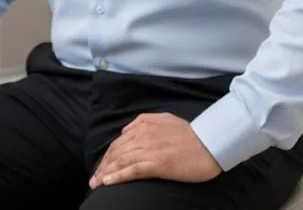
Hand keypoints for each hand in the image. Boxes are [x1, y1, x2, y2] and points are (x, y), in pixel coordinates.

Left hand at [88, 113, 222, 188]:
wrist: (209, 143)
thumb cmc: (190, 134)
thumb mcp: (165, 118)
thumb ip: (144, 121)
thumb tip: (126, 130)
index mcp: (144, 127)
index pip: (119, 142)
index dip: (108, 156)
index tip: (101, 166)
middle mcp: (143, 137)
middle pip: (116, 153)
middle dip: (103, 166)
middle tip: (93, 179)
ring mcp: (150, 151)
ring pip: (121, 162)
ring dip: (106, 173)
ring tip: (96, 184)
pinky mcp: (157, 164)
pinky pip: (133, 170)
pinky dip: (118, 176)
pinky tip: (108, 182)